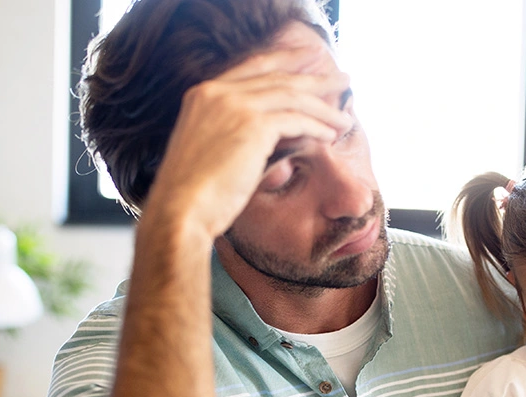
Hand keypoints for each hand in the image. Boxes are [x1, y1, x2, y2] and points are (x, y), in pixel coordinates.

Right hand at [143, 42, 353, 238]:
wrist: (180, 210)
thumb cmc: (193, 193)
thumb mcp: (209, 148)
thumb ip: (232, 130)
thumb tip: (270, 131)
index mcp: (203, 93)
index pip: (253, 65)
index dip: (286, 60)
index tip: (310, 58)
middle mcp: (218, 92)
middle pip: (279, 77)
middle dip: (315, 78)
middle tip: (343, 80)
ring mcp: (234, 105)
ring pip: (292, 97)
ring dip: (324, 108)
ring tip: (345, 118)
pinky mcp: (253, 126)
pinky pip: (296, 120)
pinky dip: (317, 127)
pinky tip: (331, 136)